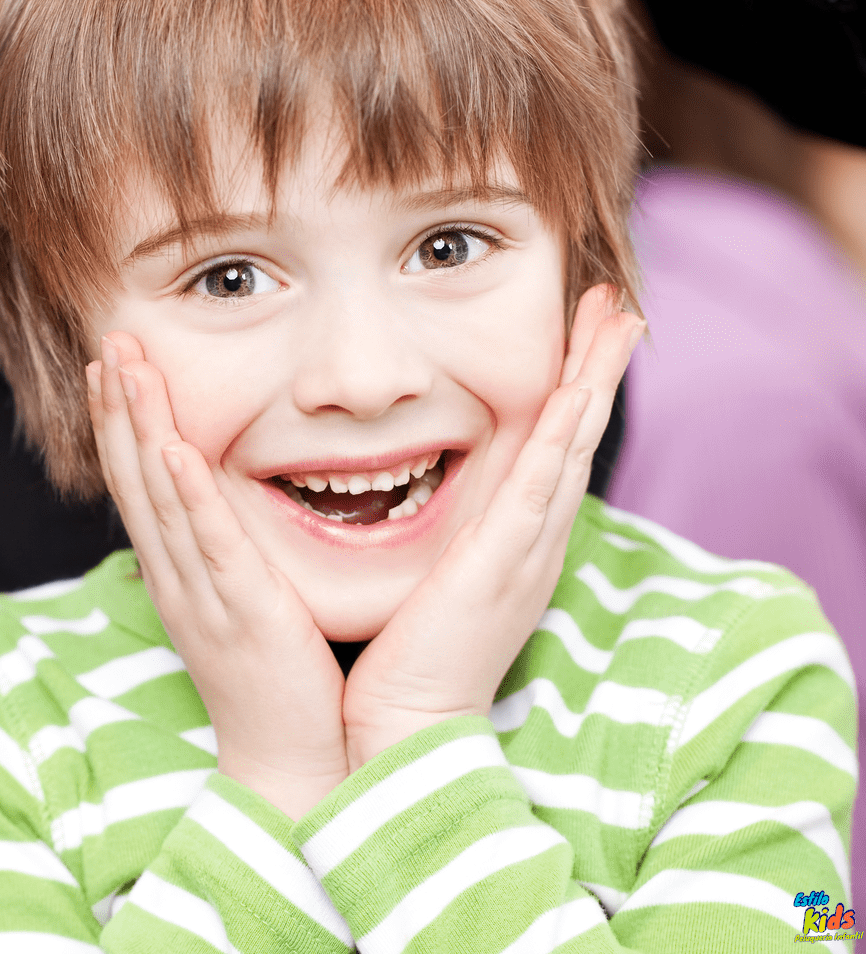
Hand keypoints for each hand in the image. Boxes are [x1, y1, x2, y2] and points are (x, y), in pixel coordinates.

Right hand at [90, 332, 348, 819]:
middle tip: (109, 341)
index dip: (119, 422)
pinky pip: (209, 543)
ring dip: (140, 427)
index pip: (136, 483)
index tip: (110, 365)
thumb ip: (222, 553)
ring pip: (159, 497)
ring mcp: (202, 593)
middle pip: (134, 477)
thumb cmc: (274, 680)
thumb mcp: (236, 603)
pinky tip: (173, 449)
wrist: (289, 764)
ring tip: (126, 368)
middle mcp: (175, 577)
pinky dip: (187, 493)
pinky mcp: (242, 610)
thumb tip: (216, 505)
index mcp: (174, 573)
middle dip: (118, 406)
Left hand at [341, 286, 644, 767]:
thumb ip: (450, 532)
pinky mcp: (501, 564)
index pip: (557, 447)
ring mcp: (525, 549)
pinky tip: (576, 395)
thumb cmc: (413, 655)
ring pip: (571, 448)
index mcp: (520, 539)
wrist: (411, 725)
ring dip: (595, 380)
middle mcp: (536, 538)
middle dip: (600, 367)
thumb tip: (426, 486)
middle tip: (620, 306)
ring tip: (618, 322)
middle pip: (579, 436)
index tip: (588, 333)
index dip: (578, 387)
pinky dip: (560, 440)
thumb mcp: (442, 575)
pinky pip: (538, 489)